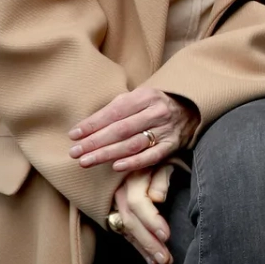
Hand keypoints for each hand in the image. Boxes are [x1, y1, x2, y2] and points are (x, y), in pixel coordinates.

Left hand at [70, 87, 198, 171]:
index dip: (93, 124)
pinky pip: (152, 156)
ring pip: (133, 144)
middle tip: (75, 152)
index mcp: (146, 96)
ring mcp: (166, 129)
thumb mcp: (136, 99)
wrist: (190, 110)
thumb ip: (113, 110)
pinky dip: (134, 162)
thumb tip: (83, 128)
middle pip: (121, 129)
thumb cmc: (153, 105)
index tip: (73, 135)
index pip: (114, 112)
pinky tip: (116, 167)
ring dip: (107, 154)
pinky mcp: (172, 145)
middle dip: (95, 142)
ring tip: (86, 162)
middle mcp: (157, 112)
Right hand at [109, 165, 175, 263]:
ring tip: (161, 262)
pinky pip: (125, 232)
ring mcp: (114, 205)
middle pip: (131, 222)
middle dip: (149, 242)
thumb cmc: (155, 157)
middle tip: (166, 259)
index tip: (166, 236)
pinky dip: (137, 246)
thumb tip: (158, 198)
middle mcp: (119, 194)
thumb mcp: (161, 160)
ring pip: (127, 230)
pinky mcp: (114, 212)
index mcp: (131, 179)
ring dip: (144, 248)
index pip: (139, 203)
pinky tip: (150, 259)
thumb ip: (161, 178)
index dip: (152, 220)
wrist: (129, 153)